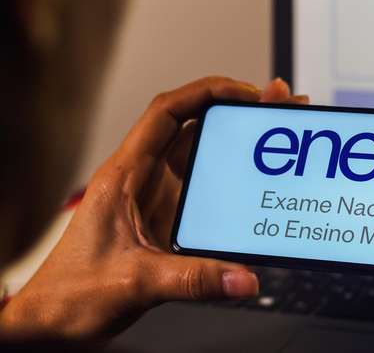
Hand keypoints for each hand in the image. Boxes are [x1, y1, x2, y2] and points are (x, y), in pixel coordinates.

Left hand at [0, 77, 307, 341]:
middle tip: (277, 103)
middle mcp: (144, 180)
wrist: (54, 323)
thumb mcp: (135, 282)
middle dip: (238, 110)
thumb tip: (244, 277)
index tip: (247, 92)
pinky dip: (235, 177)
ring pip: (204, 155)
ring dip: (239, 140)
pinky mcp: (169, 220)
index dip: (209, 93)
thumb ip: (193, 279)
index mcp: (126, 175)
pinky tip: (259, 180)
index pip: (167, 113)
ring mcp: (159, 199)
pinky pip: (208, 189)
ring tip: (276, 130)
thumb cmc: (72, 293)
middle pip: (195, 127)